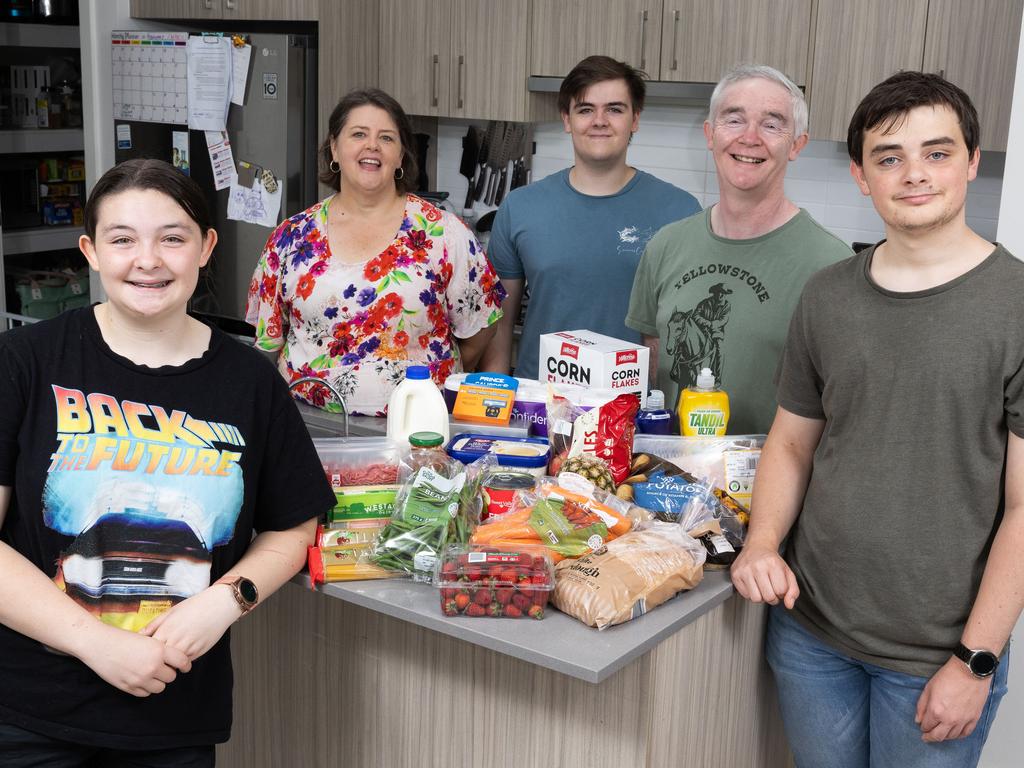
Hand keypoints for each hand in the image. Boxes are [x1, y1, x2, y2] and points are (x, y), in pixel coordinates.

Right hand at [77, 623, 191, 697]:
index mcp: (159, 650)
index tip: (184, 666)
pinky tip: (140, 678)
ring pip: (160, 687)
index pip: (182, 662)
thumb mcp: (147, 638)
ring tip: (151, 673)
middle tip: (162, 667)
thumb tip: (174, 659)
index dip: (185, 665)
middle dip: (168, 672)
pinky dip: (145, 688)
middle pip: (171, 677)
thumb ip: (160, 650)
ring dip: (158, 681)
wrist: (99, 644)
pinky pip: (145, 693)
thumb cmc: (123, 638)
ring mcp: (140, 679)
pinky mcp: (129, 687)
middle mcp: (152, 666)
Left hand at [139, 584, 240, 660]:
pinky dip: (180, 661)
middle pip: (157, 660)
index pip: (147, 649)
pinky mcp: (198, 653)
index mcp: (166, 630)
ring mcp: (187, 648)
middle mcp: (175, 641)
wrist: (218, 606)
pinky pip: (184, 662)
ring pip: (171, 665)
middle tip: (152, 659)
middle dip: (154, 661)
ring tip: (167, 657)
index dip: (143, 652)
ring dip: (168, 663)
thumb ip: (153, 625)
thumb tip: (138, 635)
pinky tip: (181, 653)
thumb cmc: (195, 606)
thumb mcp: (171, 612)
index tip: (142, 652)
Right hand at [730, 544, 799, 607]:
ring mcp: (745, 570)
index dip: (782, 592)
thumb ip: (793, 590)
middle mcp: (758, 566)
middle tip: (771, 589)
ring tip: (762, 588)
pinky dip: (751, 593)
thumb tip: (789, 605)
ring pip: (756, 598)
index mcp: (773, 564)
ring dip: (761, 597)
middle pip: (768, 597)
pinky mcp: (735, 574)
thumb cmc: (772, 560)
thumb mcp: (788, 572)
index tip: (779, 586)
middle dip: (772, 597)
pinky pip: (745, 595)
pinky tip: (753, 585)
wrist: (757, 547)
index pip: (781, 591)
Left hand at [915, 657, 992, 741]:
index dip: (923, 727)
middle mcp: (950, 719)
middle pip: (938, 736)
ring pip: (952, 736)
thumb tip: (918, 719)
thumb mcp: (928, 688)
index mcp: (936, 711)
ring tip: (940, 734)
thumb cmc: (949, 676)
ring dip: (944, 737)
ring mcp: (963, 720)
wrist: (970, 671)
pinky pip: (966, 733)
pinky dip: (959, 736)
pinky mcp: (974, 718)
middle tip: (926, 737)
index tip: (922, 726)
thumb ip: (921, 706)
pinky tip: (954, 734)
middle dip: (930, 737)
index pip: (926, 726)